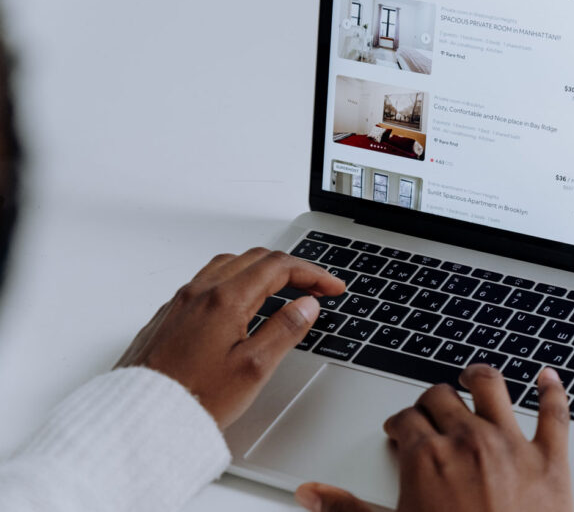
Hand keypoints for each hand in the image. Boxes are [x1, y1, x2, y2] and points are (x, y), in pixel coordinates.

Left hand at [115, 248, 344, 428]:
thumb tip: (306, 306)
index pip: (279, 268)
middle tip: (315, 288)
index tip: (331, 287)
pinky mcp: (169, 315)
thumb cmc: (192, 398)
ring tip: (283, 289)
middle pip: (255, 259)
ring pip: (230, 265)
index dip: (312, 274)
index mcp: (225, 299)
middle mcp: (200, 292)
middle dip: (291, 268)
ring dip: (262, 270)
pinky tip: (242, 302)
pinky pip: (208, 280)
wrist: (139, 416)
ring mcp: (181, 301)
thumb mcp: (254, 369)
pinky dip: (236, 280)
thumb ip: (284, 330)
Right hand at [295, 365, 573, 511]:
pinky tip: (547, 377)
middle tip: (429, 411)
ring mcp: (511, 444)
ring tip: (473, 377)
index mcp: (427, 456)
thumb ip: (348, 510)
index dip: (399, 423)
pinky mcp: (550, 459)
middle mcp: (468, 439)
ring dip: (479, 378)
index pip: (405, 418)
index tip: (399, 430)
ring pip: (492, 387)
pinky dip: (552, 390)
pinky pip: (555, 413)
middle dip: (430, 401)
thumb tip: (313, 494)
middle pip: (441, 397)